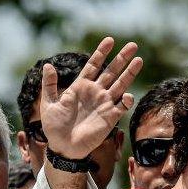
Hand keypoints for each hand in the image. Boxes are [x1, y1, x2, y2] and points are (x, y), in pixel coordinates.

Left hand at [40, 36, 142, 158]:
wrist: (63, 148)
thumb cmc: (54, 127)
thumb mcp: (48, 104)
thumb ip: (49, 85)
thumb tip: (48, 65)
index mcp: (80, 87)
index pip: (94, 65)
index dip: (101, 53)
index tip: (110, 40)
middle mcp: (95, 92)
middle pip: (111, 71)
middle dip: (122, 58)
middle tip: (133, 45)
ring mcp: (104, 104)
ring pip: (120, 85)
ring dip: (130, 73)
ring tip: (139, 60)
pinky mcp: (110, 118)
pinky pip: (122, 106)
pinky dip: (126, 100)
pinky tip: (127, 95)